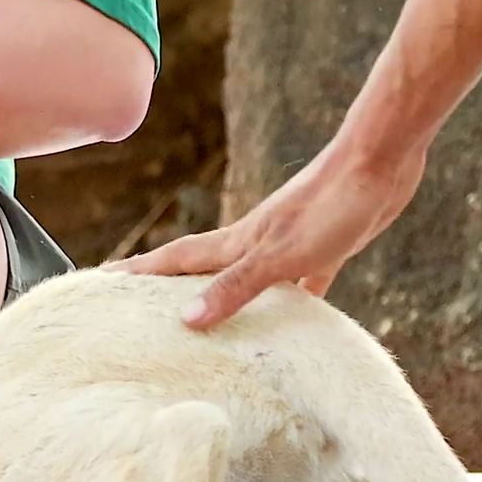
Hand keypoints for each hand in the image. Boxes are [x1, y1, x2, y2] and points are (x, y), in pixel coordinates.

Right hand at [107, 136, 425, 328]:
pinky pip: (298, 282)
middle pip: (199, 268)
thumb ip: (234, 286)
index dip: (137, 272)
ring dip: (222, 293)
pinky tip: (295, 320)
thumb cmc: (329, 204)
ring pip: (244, 276)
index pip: (174, 261)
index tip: (100, 280)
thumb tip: (186, 320)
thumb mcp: (278, 254)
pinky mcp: (323, 246)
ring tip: (205, 317)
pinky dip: (290, 301)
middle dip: (166, 283)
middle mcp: (253, 243)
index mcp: (236, 243)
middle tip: (136, 301)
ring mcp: (287, 244)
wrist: (381, 161)